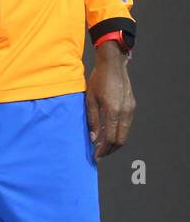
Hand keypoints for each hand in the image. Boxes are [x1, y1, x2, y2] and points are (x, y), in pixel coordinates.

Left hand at [86, 42, 135, 158]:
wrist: (113, 65)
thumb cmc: (98, 80)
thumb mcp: (90, 100)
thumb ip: (92, 120)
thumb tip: (93, 138)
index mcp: (113, 111)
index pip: (111, 138)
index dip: (103, 149)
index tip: (96, 156)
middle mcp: (125, 112)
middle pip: (121, 139)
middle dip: (110, 149)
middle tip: (99, 154)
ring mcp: (130, 109)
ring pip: (125, 133)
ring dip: (115, 142)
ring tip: (102, 146)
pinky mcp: (132, 106)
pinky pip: (126, 124)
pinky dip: (118, 132)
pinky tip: (108, 132)